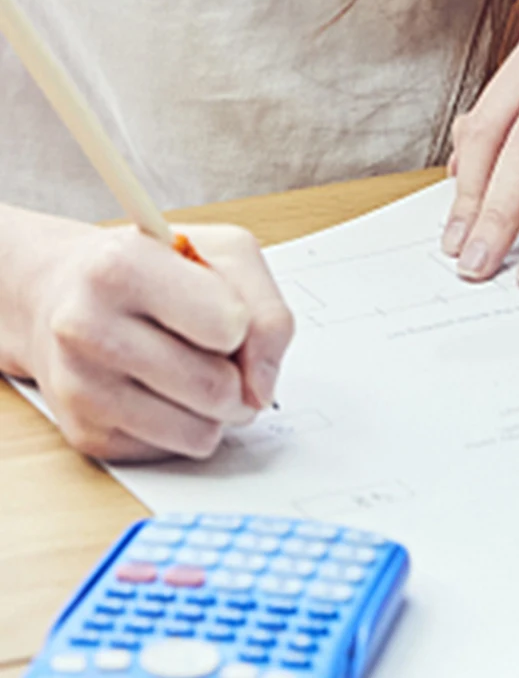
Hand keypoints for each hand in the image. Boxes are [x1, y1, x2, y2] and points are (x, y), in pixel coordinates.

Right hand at [23, 222, 294, 461]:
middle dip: (241, 379)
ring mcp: (79, 386)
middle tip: (227, 355)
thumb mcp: (226, 254)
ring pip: (197, 432)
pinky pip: (171, 451)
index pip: (228, 326)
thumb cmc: (159, 267)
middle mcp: (86, 327)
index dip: (244, 324)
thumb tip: (262, 388)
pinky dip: (186, 427)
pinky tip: (167, 391)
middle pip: (216, 387)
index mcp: (122, 266)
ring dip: (219, 410)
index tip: (228, 312)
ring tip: (203, 372)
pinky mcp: (83, 433)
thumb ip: (266, 311)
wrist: (65, 294)